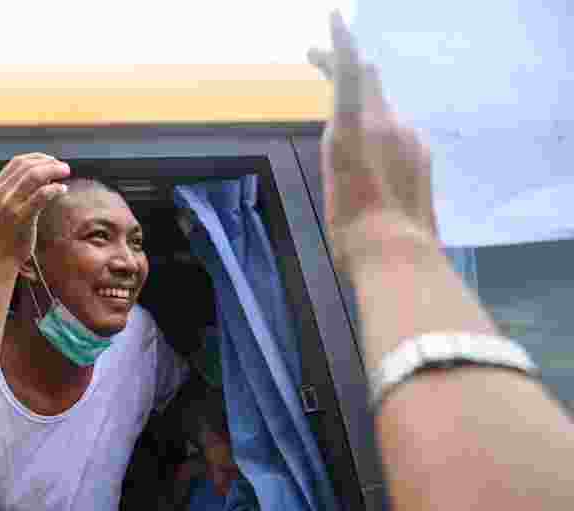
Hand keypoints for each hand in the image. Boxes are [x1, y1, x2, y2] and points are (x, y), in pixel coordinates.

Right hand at [0, 153, 69, 267]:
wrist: (0, 259)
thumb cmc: (7, 234)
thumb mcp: (5, 207)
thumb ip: (17, 190)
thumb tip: (44, 174)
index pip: (17, 162)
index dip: (38, 157)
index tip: (52, 161)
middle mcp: (0, 193)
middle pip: (27, 166)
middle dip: (49, 162)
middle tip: (64, 168)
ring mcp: (9, 205)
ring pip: (34, 176)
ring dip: (54, 171)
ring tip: (65, 174)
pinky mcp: (21, 217)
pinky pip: (42, 195)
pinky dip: (54, 188)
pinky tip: (62, 190)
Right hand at [307, 12, 438, 267]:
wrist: (397, 255)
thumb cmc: (353, 226)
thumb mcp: (337, 175)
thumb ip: (344, 138)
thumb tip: (350, 122)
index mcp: (359, 127)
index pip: (353, 69)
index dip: (341, 41)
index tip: (334, 17)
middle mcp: (388, 124)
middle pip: (371, 79)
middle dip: (347, 66)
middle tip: (322, 63)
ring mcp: (410, 140)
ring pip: (383, 107)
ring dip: (362, 104)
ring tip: (342, 121)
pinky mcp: (421, 158)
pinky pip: (397, 132)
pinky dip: (379, 131)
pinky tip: (370, 156)